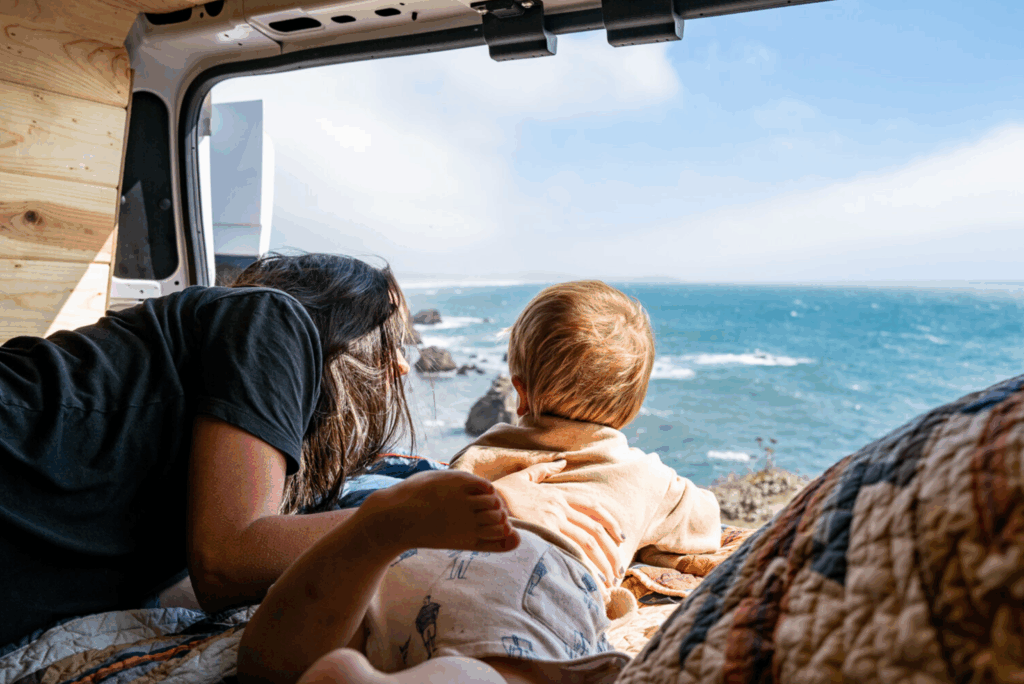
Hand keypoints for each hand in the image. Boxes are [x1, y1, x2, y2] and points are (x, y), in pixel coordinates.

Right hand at [492, 460, 624, 586]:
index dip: (611, 522)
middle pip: (596, 529)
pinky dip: (586, 567)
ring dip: (603, 563)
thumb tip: (562, 461)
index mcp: (558, 495)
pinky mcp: (543, 534)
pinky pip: (572, 552)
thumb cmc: (499, 493)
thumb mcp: (522, 476)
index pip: (594, 507)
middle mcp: (559, 507)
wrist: (482, 504)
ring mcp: (552, 521)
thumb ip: (543, 469)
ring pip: (588, 542)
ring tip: (609, 580)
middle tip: (618, 570)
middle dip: (611, 552)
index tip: (621, 538)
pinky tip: (592, 581)